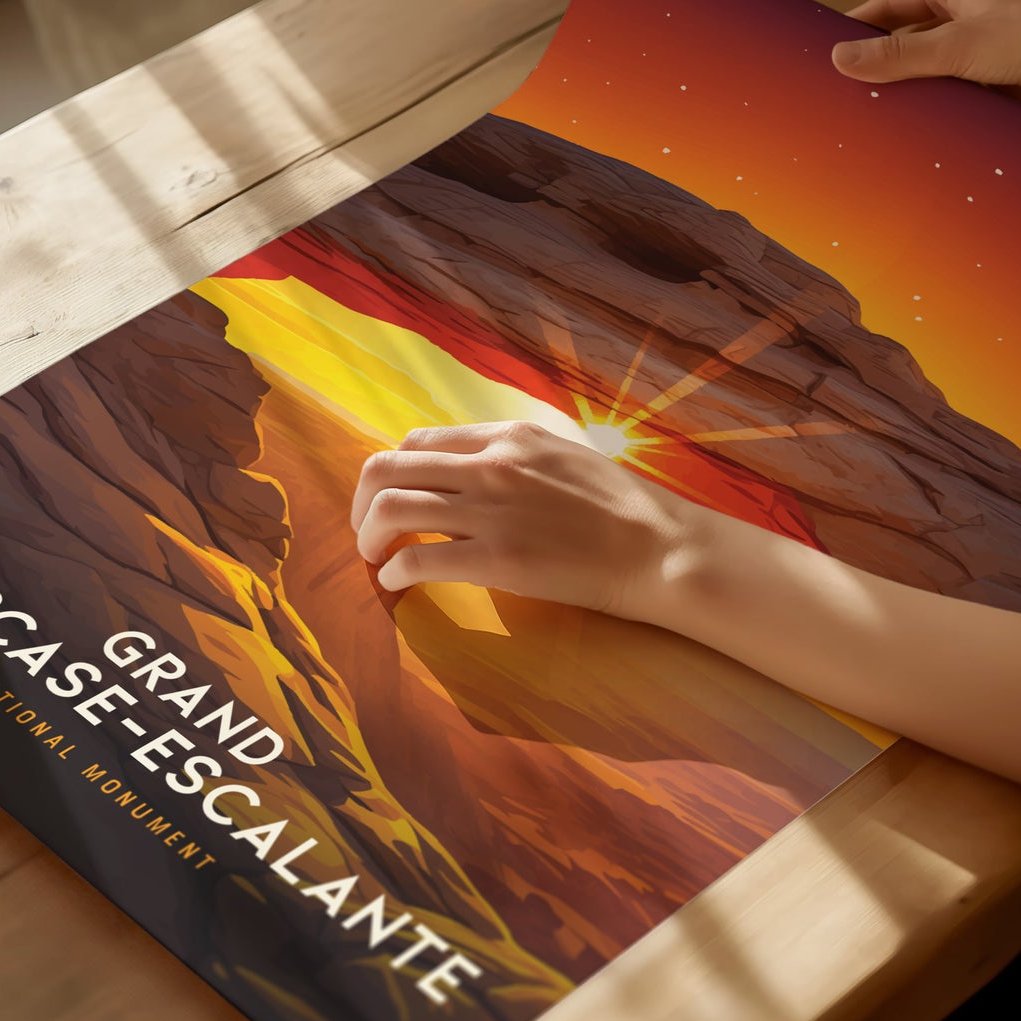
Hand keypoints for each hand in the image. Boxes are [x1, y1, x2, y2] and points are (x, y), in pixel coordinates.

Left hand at [351, 421, 695, 616]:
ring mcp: (491, 510)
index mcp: (506, 436)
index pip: (419, 441)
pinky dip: (394, 572)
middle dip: (362, 501)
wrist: (658, 547)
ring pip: (390, 508)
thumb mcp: (562, 456)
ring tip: (374, 558)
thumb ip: (514, 458)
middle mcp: (489, 464)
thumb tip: (471, 474)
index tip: (392, 498)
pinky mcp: (496, 558)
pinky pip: (417, 558)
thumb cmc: (620, 508)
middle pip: (388, 467)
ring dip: (368, 536)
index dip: (393, 471)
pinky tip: (398, 584)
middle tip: (366, 530)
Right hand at [831, 0, 1020, 107]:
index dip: (861, 20)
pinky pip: (959, 91)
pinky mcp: (1001, 78)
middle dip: (883, 58)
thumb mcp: (954, 46)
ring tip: (878, 111)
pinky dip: (941, 106)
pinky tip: (922, 126)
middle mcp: (970, 15)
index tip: (831, 42)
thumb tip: (839, 58)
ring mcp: (986, 47)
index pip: (894, 3)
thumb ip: (898, 54)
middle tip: (848, 83)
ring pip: (935, 67)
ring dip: (913, 86)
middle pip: (912, 35)